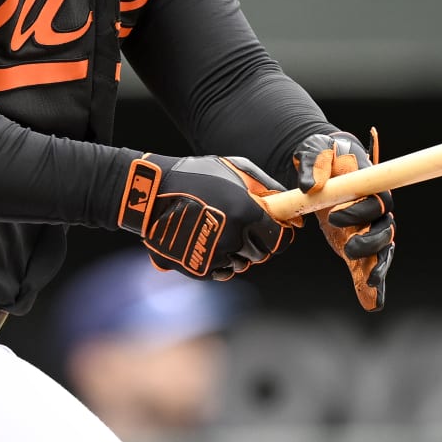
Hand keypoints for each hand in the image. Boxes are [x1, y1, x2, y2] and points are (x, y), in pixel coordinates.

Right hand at [116, 154, 298, 280]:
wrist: (151, 194)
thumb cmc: (196, 176)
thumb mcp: (236, 169)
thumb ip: (267, 188)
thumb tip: (289, 209)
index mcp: (247, 213)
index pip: (280, 240)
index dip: (279, 235)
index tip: (273, 230)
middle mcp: (234, 238)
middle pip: (261, 254)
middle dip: (255, 242)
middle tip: (239, 226)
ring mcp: (216, 256)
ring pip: (241, 264)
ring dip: (236, 252)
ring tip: (218, 229)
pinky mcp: (199, 268)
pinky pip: (221, 271)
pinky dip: (218, 260)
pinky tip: (206, 240)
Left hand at [294, 128, 395, 311]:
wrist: (326, 165)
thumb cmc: (325, 154)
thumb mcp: (315, 150)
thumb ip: (313, 163)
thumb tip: (309, 186)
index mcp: (369, 185)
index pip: (378, 200)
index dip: (363, 210)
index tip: (335, 215)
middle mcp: (374, 210)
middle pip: (384, 230)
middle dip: (370, 242)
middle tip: (348, 249)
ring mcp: (367, 229)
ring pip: (382, 251)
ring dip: (378, 268)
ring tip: (367, 283)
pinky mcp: (357, 244)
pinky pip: (368, 267)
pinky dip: (372, 285)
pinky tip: (371, 303)